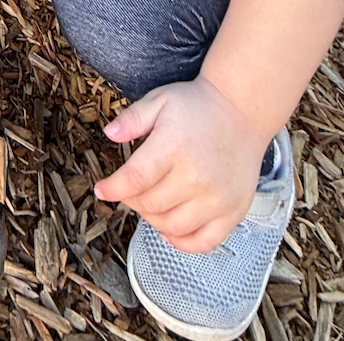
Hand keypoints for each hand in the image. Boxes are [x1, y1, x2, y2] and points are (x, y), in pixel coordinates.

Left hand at [95, 77, 269, 252]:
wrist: (241, 111)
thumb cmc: (197, 106)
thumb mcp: (160, 100)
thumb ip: (132, 118)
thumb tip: (109, 134)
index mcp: (174, 147)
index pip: (135, 179)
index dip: (113, 188)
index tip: (101, 190)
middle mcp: (197, 177)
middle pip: (151, 204)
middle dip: (132, 200)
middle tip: (130, 190)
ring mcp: (217, 199)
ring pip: (173, 226)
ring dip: (153, 219)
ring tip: (150, 204)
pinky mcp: (233, 212)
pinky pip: (204, 242)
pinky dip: (183, 242)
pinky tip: (171, 229)